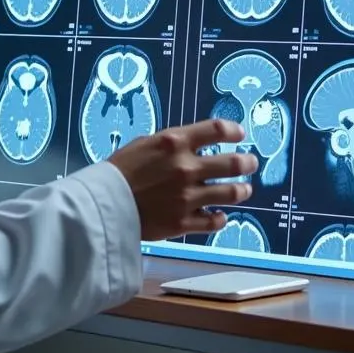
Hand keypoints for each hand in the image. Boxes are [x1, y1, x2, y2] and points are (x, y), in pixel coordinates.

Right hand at [110, 119, 257, 240]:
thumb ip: (173, 144)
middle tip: (251, 163)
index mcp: (175, 143)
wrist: (102, 205)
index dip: (234, 131)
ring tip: (244, 189)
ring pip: (231, 193)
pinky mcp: (183, 222)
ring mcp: (187, 197)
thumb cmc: (120, 170)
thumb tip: (193, 143)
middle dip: (247, 162)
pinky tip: (220, 215)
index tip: (240, 134)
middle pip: (233, 163)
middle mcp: (186, 168)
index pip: (216, 130)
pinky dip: (221, 218)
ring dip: (241, 190)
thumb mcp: (146, 144)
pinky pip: (214, 222)